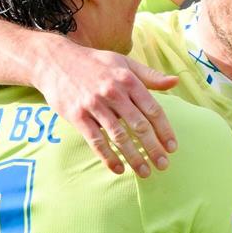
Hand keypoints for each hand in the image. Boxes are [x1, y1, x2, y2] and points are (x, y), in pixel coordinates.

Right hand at [32, 37, 179, 177]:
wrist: (55, 61)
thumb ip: (150, 76)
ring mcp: (94, 104)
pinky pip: (96, 141)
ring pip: (119, 136)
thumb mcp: (124, 63)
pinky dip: (108, 157)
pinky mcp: (77, 116)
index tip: (173, 147)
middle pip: (139, 126)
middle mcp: (113, 92)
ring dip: (134, 157)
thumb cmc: (95, 63)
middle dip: (154, 148)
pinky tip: (119, 169)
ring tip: (145, 172)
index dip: (165, 130)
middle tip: (163, 165)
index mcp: (128, 80)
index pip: (153, 109)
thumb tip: (175, 81)